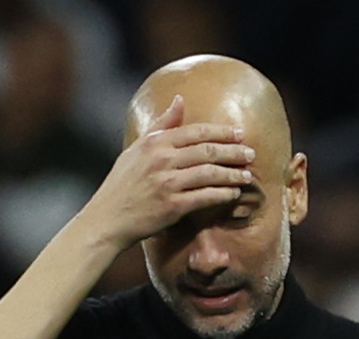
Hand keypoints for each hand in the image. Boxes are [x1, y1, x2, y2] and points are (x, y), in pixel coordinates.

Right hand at [79, 94, 255, 249]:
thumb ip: (161, 125)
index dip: (222, 132)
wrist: (107, 219)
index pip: (197, 132)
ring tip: (247, 175)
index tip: (239, 133)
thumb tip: (180, 100)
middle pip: (208, 151)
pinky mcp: (172, 206)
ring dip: (232, 174)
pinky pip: (205, 197)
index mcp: (155, 143)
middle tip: (251, 154)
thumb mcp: (136, 149)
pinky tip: (233, 193)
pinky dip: (222, 194)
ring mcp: (168, 183)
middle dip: (234, 152)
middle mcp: (162, 160)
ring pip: (210, 174)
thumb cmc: (121, 184)